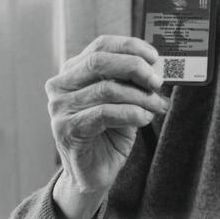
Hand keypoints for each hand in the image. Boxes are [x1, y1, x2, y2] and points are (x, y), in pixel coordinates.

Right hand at [45, 35, 167, 215]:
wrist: (95, 172)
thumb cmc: (110, 131)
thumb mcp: (125, 99)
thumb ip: (133, 80)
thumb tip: (158, 66)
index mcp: (74, 70)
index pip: (101, 46)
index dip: (130, 46)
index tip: (155, 56)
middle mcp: (61, 85)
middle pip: (100, 62)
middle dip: (135, 67)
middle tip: (157, 81)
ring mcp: (60, 107)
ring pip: (107, 89)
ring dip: (140, 96)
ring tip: (158, 106)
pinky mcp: (67, 129)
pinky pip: (105, 113)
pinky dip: (132, 113)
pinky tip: (144, 118)